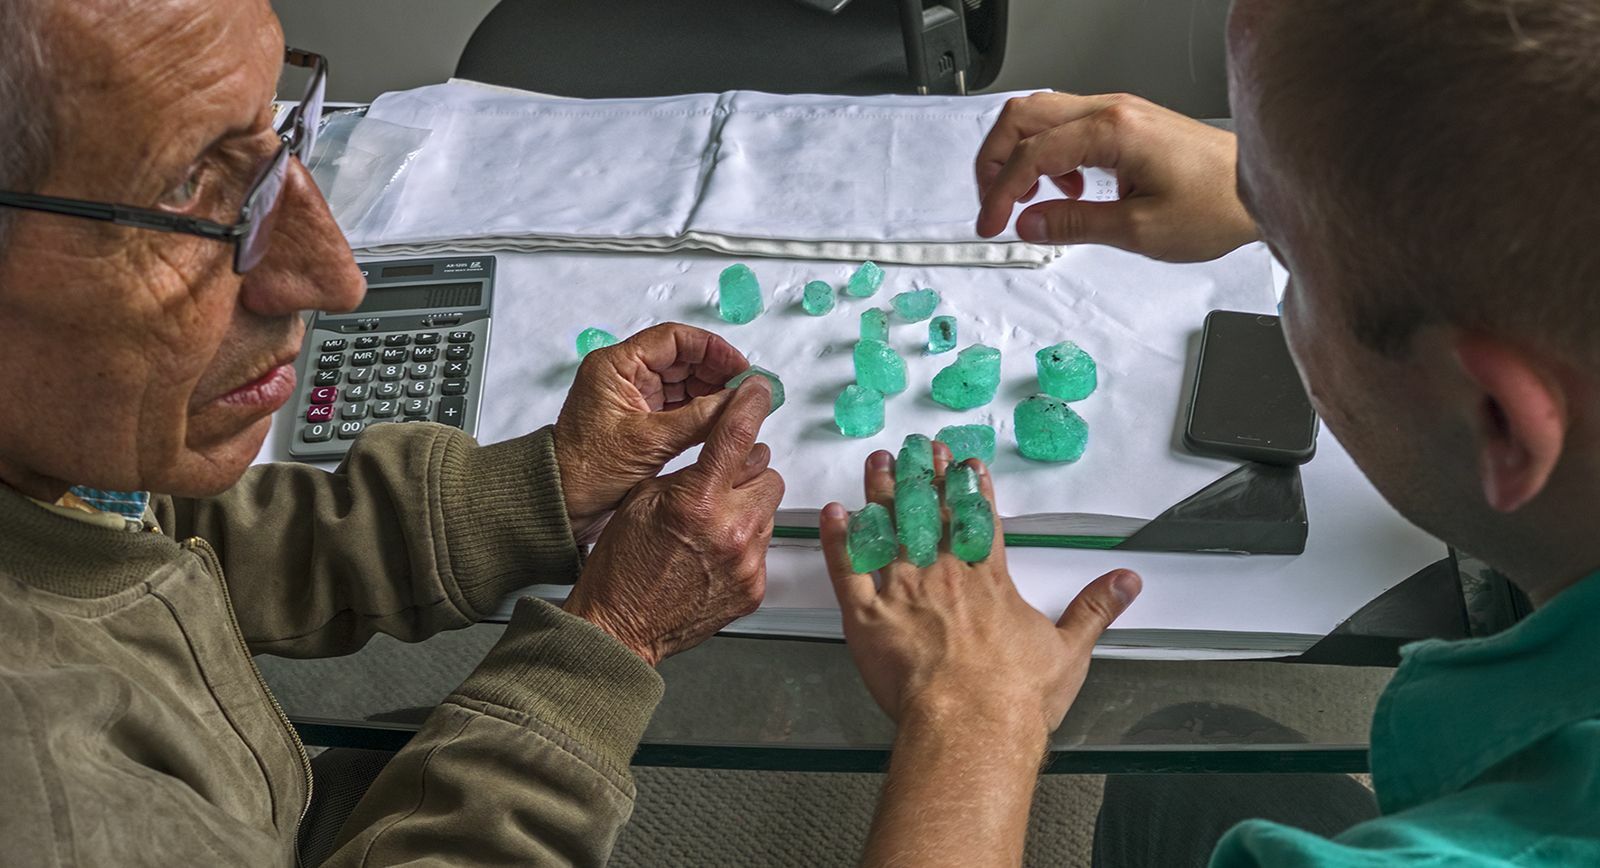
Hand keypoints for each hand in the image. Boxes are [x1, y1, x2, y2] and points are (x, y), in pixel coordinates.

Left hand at [554, 323, 749, 542]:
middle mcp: (624, 375)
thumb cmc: (586, 470)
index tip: (740, 368)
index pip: (673, 339)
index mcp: (616, 366)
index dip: (712, 350)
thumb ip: (700, 418)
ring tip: (738, 409)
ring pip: (684, 383)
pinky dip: (701, 412)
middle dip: (717, 373)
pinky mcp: (640, 419)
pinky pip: (678, 406)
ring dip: (712, 394)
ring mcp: (633, 397)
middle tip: (746, 391)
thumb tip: (741, 399)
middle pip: (682, 358)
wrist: (562, 503)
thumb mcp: (650, 442)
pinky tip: (720, 423)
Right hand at [563, 377, 784, 665]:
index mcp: (697, 500)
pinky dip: (746, 542)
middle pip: (767, 471)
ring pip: (770, 507)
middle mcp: (731, 529)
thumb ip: (688, 471)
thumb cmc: (622, 564)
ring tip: (713, 525)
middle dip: (746, 470)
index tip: (760, 390)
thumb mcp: (643, 499)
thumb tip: (723, 449)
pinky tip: (715, 554)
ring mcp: (747, 561)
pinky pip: (766, 546)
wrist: (620, 627)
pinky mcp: (755, 587)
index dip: (751, 404)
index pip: (738, 435)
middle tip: (717, 483)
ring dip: (748, 506)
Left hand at [820, 445, 1141, 736]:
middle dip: (922, 477)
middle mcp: (944, 576)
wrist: (971, 726)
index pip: (978, 521)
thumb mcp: (1070, 650)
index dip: (970, 490)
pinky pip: (847, 571)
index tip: (964, 464)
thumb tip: (1126, 582)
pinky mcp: (867, 618)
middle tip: (916, 448)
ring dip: (881, 493)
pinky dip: (837, 541)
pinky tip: (833, 514)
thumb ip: (1095, 609)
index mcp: (988, 581)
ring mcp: (903, 593)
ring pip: (888, 530)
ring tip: (878, 463)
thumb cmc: (1014, 697)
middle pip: (930, 514)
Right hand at [974, 91, 1257, 262]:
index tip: (992, 223)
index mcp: (1112, 130)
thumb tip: (1028, 223)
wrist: (1257, 192)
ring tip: (1027, 199)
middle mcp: (1112, 110)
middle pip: (1023, 116)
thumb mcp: (1138, 230)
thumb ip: (1073, 224)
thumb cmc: (1216, 204)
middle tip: (993, 203)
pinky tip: (1067, 190)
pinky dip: (1050, 156)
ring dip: (1021, 156)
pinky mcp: (1125, 124)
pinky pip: (1067, 127)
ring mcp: (1118, 112)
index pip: (1031, 154)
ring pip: (1041, 116)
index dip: (1001, 192)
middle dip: (995, 160)